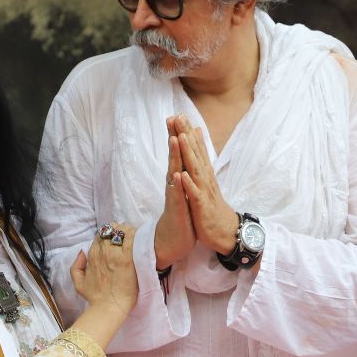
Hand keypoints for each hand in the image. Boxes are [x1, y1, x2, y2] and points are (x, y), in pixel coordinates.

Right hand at [71, 224, 138, 323]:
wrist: (109, 308)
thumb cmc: (95, 297)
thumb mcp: (78, 282)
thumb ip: (76, 265)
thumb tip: (81, 252)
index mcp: (92, 255)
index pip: (100, 235)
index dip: (108, 234)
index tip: (116, 239)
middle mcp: (102, 252)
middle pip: (110, 230)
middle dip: (118, 230)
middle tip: (126, 237)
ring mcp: (115, 254)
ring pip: (120, 231)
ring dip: (127, 231)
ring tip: (133, 236)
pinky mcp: (128, 259)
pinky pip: (131, 239)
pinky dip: (134, 235)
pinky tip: (139, 239)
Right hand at [153, 117, 196, 268]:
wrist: (172, 241)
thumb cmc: (180, 215)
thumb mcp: (184, 191)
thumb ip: (183, 175)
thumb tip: (184, 159)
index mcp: (178, 179)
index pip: (179, 153)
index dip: (179, 134)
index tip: (180, 115)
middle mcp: (174, 184)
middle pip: (173, 156)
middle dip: (173, 137)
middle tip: (172, 117)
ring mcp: (174, 196)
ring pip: (173, 172)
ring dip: (173, 157)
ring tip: (173, 139)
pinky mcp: (176, 210)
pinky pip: (176, 196)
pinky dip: (177, 185)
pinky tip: (177, 174)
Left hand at [172, 116, 237, 255]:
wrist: (226, 232)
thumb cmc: (213, 206)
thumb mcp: (207, 182)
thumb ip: (202, 163)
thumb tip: (199, 147)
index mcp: (204, 174)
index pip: (196, 149)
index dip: (187, 132)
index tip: (179, 114)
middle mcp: (205, 179)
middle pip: (195, 153)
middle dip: (186, 135)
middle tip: (178, 116)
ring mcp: (204, 192)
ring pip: (195, 170)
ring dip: (189, 153)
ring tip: (181, 137)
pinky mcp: (202, 207)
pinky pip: (195, 195)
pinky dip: (189, 184)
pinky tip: (182, 175)